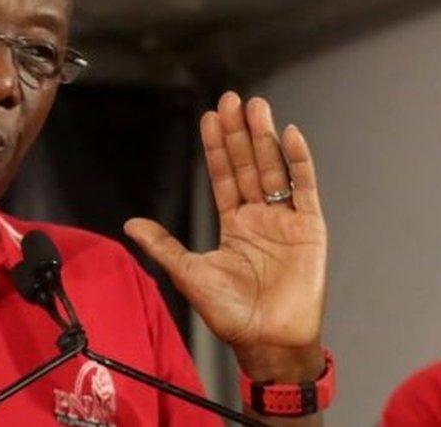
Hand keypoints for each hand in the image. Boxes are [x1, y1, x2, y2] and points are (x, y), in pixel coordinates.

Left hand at [126, 91, 326, 380]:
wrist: (268, 341)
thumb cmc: (231, 315)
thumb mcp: (189, 274)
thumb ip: (163, 245)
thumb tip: (130, 224)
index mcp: (234, 225)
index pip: (223, 176)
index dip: (216, 147)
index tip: (209, 116)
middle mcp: (260, 217)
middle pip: (249, 165)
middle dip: (239, 132)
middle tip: (232, 98)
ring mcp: (286, 221)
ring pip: (275, 169)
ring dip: (265, 138)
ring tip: (256, 107)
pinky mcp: (311, 229)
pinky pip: (305, 189)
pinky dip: (299, 162)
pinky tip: (289, 136)